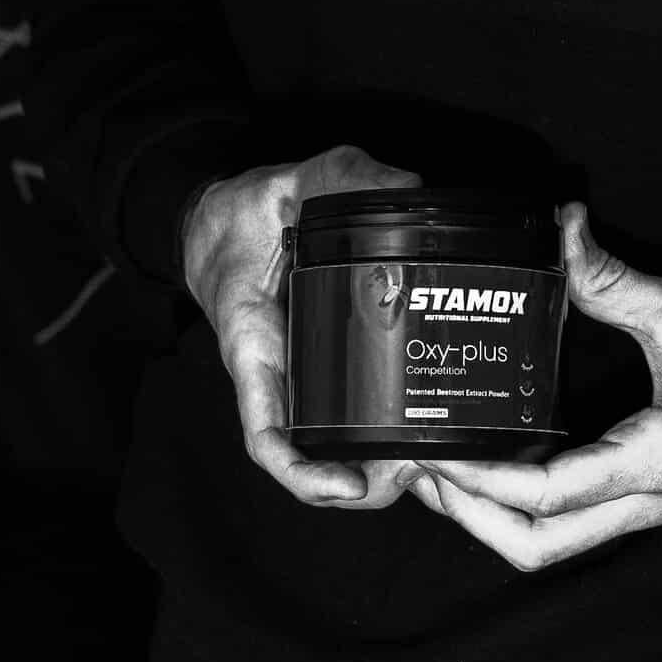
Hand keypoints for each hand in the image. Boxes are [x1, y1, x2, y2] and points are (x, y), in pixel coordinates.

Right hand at [182, 144, 428, 511]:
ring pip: (336, 450)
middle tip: (417, 470)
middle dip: (363, 484)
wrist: (231, 219)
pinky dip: (381, 444)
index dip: (304, 471)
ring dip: (379, 473)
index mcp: (253, 344)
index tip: (349, 485)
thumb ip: (345, 176)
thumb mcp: (296, 180)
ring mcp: (306, 376)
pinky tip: (421, 447)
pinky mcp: (334, 367)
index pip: (267, 432)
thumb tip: (406, 187)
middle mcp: (279, 374)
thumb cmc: (250, 211)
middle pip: (311, 459)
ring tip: (430, 464)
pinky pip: (353, 420)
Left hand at [410, 199, 661, 570]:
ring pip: (551, 547)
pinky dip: (518, 507)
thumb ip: (611, 276)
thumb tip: (558, 225)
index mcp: (652, 460)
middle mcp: (643, 501)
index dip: (480, 482)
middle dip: (469, 520)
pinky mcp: (643, 498)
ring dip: (488, 522)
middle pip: (537, 549)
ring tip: (441, 474)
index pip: (547, 496)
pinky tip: (489, 467)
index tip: (435, 452)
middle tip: (421, 470)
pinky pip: (570, 523)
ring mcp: (644, 508)